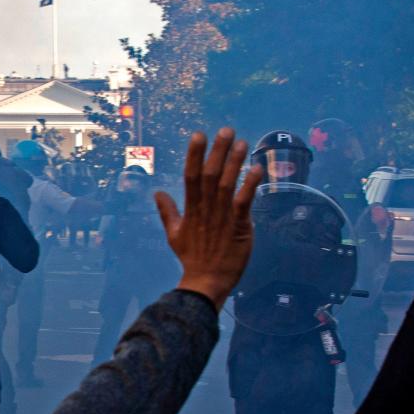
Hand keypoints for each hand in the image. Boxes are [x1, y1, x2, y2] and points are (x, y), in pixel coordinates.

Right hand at [155, 128, 261, 308]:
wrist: (206, 282)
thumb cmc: (192, 258)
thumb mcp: (174, 234)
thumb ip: (167, 211)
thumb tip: (157, 193)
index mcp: (190, 209)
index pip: (191, 176)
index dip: (195, 155)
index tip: (199, 135)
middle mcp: (205, 209)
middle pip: (211, 175)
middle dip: (218, 151)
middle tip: (226, 131)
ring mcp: (222, 217)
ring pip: (227, 184)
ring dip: (235, 163)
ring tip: (242, 143)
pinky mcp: (238, 226)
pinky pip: (244, 202)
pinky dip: (250, 185)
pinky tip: (256, 169)